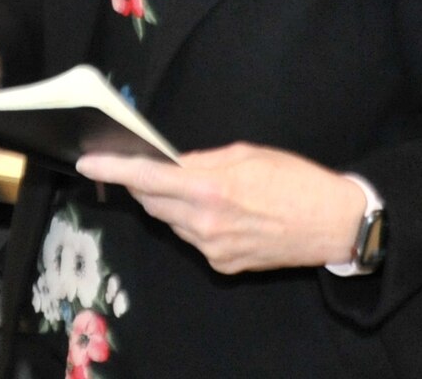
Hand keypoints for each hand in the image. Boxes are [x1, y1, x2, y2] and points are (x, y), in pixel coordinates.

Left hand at [76, 142, 365, 273]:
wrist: (333, 224)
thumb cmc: (296, 180)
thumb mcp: (248, 153)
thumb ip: (204, 159)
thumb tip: (175, 163)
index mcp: (211, 188)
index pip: (148, 178)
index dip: (114, 169)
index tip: (88, 163)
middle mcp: (206, 223)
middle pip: (153, 202)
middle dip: (144, 184)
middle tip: (145, 167)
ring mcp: (213, 249)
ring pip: (172, 222)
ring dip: (173, 204)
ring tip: (201, 189)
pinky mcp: (223, 266)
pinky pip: (194, 240)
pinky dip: (195, 223)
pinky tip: (223, 213)